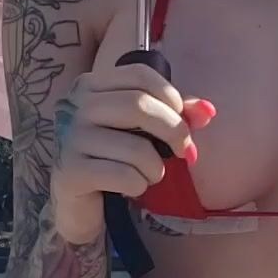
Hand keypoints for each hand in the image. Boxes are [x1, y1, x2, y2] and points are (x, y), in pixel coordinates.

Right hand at [49, 61, 214, 243]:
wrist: (77, 202)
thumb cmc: (112, 157)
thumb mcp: (141, 130)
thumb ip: (174, 114)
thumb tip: (208, 110)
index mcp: (90, 86)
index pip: (140, 75)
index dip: (171, 95)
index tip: (183, 119)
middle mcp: (75, 106)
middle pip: (140, 106)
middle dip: (175, 131)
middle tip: (185, 152)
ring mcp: (70, 138)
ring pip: (137, 148)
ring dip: (156, 168)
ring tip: (149, 175)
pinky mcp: (71, 171)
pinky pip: (125, 175)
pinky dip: (139, 185)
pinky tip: (131, 188)